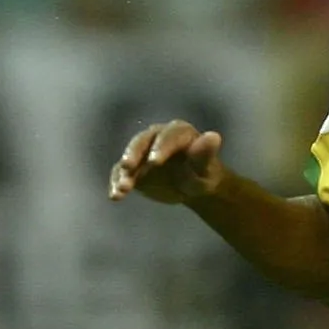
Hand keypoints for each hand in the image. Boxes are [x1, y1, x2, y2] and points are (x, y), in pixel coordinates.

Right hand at [109, 121, 223, 206]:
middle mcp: (157, 137)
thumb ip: (206, 154)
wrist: (191, 187)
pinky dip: (116, 183)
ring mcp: (142, 151)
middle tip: (127, 167)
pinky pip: (120, 173)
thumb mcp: (206, 168)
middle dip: (133, 154)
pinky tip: (115, 195)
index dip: (161, 147)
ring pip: (129, 157)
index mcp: (179, 132)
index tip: (155, 162)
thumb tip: (213, 136)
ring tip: (122, 189)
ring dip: (123, 173)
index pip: (169, 136)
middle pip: (142, 141)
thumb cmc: (202, 175)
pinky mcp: (132, 167)